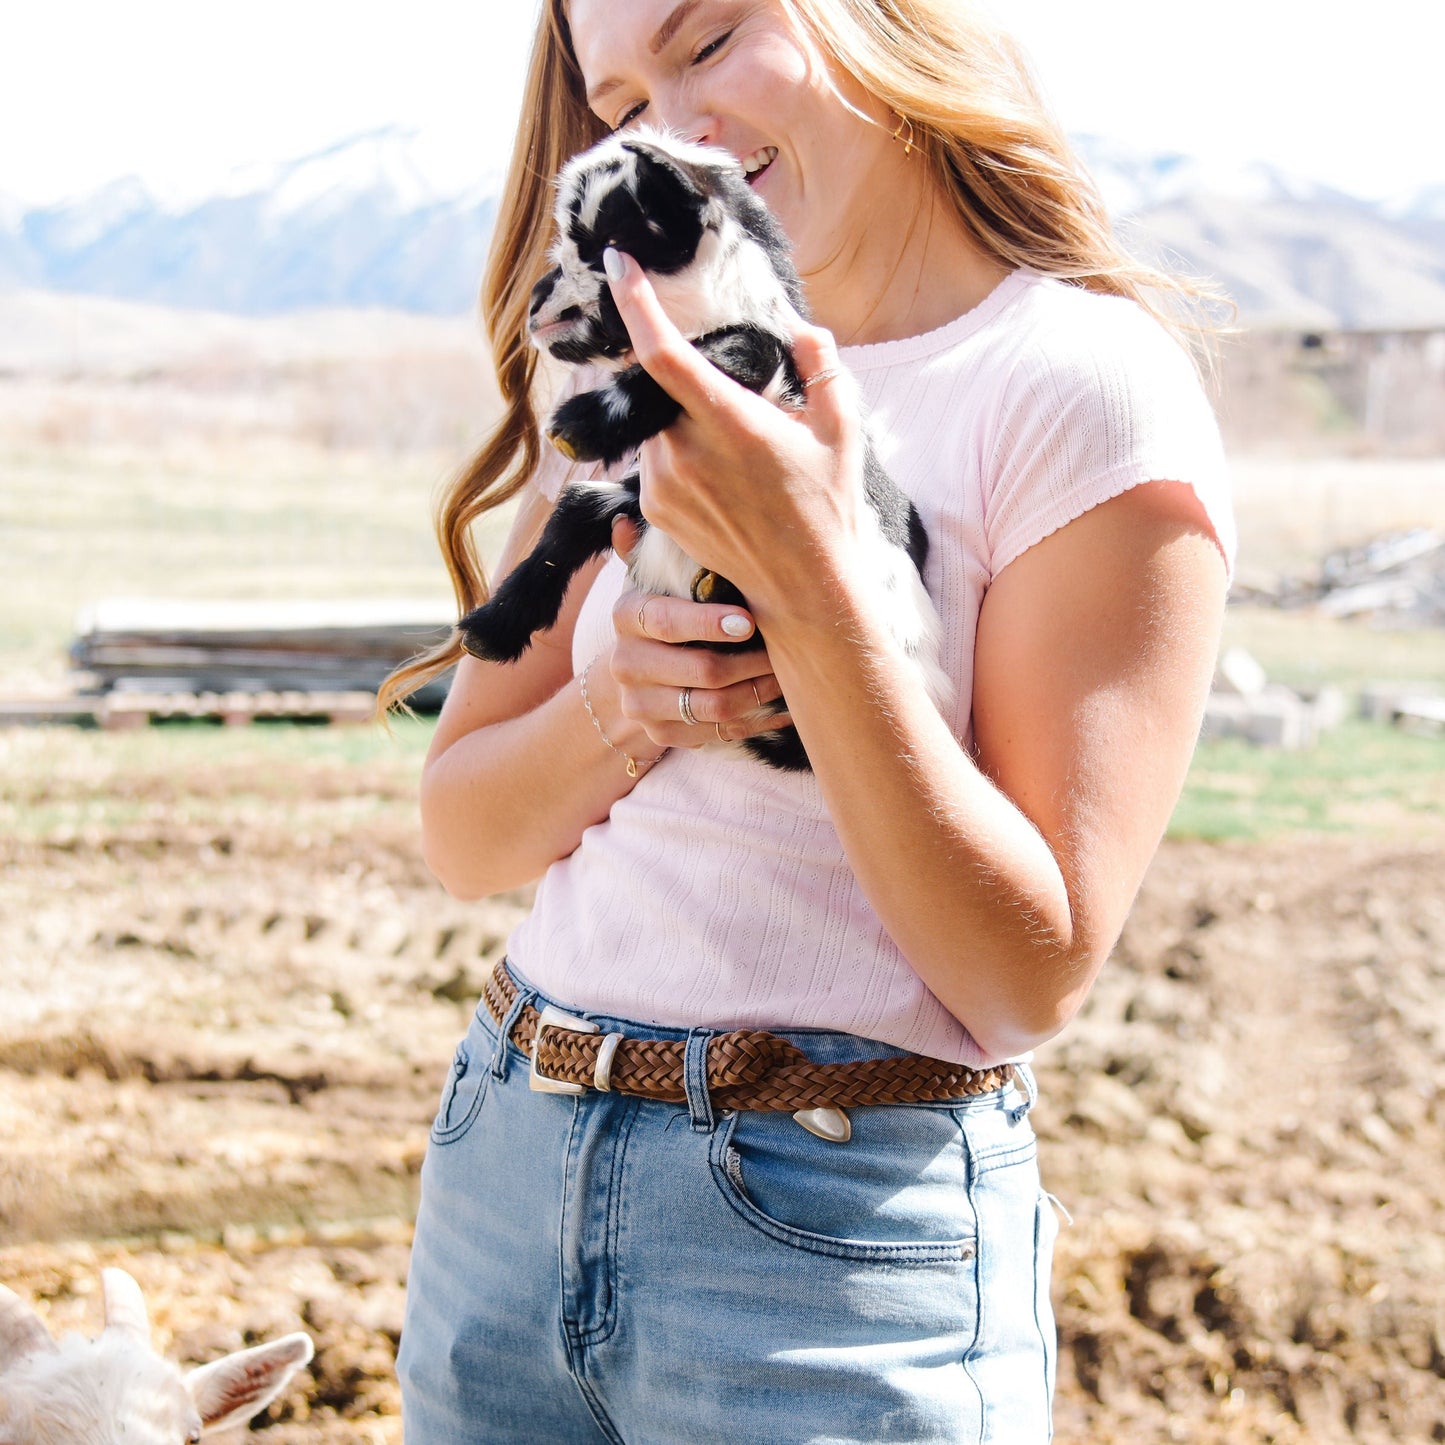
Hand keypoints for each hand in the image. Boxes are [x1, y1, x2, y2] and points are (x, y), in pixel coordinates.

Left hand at [602, 246, 867, 629]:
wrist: (803, 590)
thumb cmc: (828, 507)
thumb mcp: (841, 430)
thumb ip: (822, 367)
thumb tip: (802, 331)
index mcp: (728, 422)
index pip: (661, 352)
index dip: (633, 301)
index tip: (618, 262)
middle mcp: (684, 452)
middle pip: (660, 386)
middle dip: (682, 376)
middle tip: (729, 399)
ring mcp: (662, 484)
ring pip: (655, 424)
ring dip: (681, 418)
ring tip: (734, 452)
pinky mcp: (653, 510)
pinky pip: (654, 459)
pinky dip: (677, 452)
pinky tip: (721, 478)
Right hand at [609, 516, 791, 751]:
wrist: (638, 669)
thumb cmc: (665, 610)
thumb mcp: (655, 577)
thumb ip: (649, 551)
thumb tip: (623, 522)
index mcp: (626, 616)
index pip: (666, 621)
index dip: (709, 622)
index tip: (750, 621)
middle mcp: (626, 664)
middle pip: (701, 670)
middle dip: (753, 661)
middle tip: (789, 648)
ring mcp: (641, 704)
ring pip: (715, 707)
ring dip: (761, 691)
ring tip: (790, 673)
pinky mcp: (661, 734)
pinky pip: (720, 732)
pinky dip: (757, 719)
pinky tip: (783, 703)